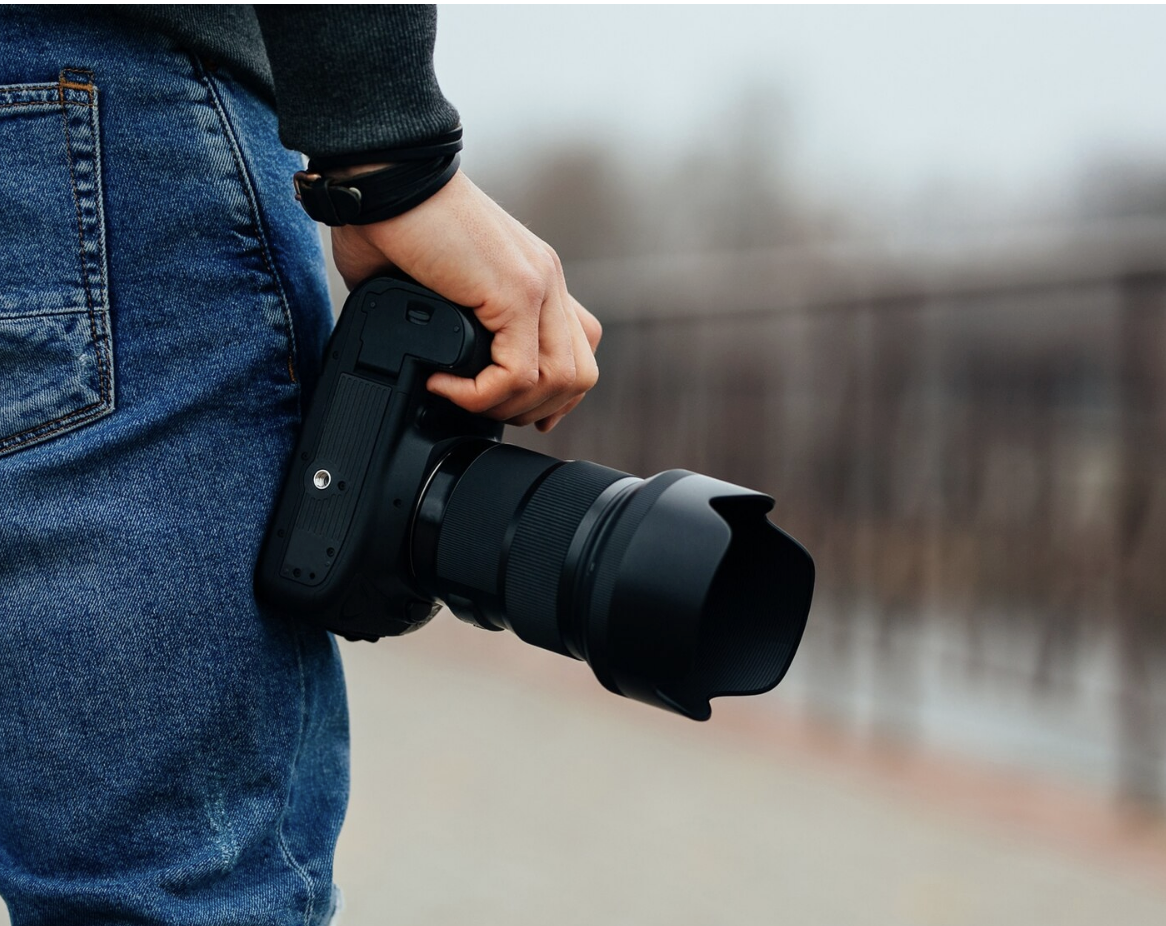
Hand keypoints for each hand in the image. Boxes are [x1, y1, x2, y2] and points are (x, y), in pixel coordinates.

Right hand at [330, 170, 600, 430]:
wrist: (382, 179)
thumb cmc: (390, 224)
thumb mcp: (436, 286)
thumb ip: (449, 326)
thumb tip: (427, 370)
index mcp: (535, 276)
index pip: (580, 348)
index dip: (553, 393)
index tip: (512, 408)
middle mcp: (546, 279)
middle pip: (581, 373)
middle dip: (535, 410)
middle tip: (483, 410)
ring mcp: (538, 284)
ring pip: (560, 380)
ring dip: (506, 407)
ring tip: (460, 397)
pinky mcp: (515, 292)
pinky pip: (517, 373)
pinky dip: (479, 395)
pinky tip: (443, 384)